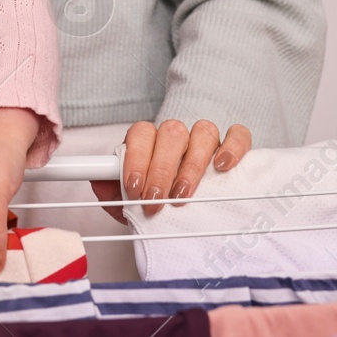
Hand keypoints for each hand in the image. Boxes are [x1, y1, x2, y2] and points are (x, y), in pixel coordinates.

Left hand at [90, 119, 252, 222]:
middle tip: (155, 200)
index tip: (134, 188)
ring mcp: (206, 137)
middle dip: (161, 170)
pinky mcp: (234, 144)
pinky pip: (238, 135)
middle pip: (171, 134)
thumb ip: (112, 189)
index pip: (141, 134)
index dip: (136, 159)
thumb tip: (98, 181)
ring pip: (203, 132)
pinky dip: (232, 147)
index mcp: (150, 139)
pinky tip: (223, 167)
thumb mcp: (133, 197)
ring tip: (183, 194)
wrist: (189, 204)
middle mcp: (178, 134)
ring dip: (192, 165)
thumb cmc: (159, 196)